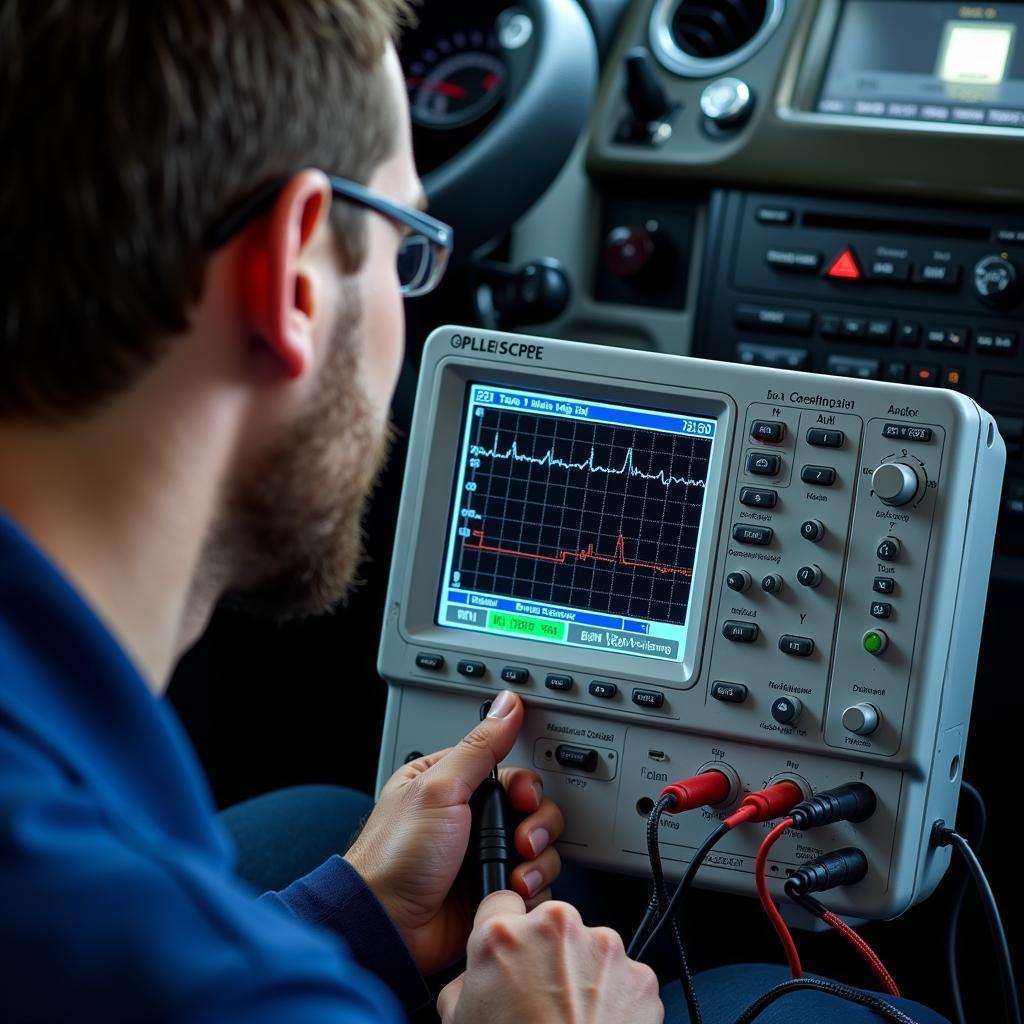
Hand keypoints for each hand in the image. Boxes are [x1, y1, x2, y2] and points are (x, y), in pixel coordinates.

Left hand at [345, 691, 563, 974]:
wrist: (387, 927)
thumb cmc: (396, 856)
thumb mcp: (439, 788)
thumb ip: (480, 747)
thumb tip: (507, 705)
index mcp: (453, 783)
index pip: (510, 771)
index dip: (526, 785)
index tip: (523, 798)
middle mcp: (471, 818)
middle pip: (532, 808)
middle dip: (536, 824)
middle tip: (521, 839)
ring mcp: (484, 857)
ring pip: (540, 846)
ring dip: (536, 859)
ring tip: (513, 872)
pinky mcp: (494, 890)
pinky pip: (534, 882)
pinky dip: (530, 887)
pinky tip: (509, 890)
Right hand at [437, 890, 663, 1023]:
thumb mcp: (459, 1020)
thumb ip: (467, 982)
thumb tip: (476, 977)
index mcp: (503, 935)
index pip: (501, 901)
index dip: (503, 927)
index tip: (511, 948)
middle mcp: (555, 929)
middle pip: (550, 924)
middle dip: (547, 953)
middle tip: (542, 997)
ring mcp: (603, 948)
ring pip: (590, 948)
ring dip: (583, 974)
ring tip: (574, 1019)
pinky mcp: (639, 976)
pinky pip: (623, 977)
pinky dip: (615, 998)